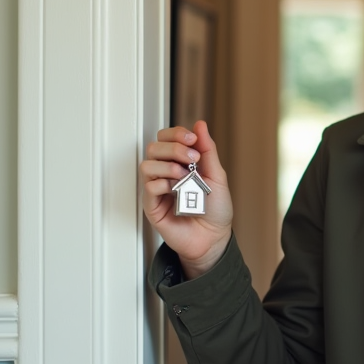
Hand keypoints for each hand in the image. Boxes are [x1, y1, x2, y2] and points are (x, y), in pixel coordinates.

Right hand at [140, 120, 232, 278]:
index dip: (176, 133)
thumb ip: (207, 150)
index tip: (192, 138)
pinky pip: (149, 187)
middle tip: (192, 157)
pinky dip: (163, 183)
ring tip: (185, 174)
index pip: (167, 138)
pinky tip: (176, 188)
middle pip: (154, 147)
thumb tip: (200, 125)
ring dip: (167, 164)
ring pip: (147, 164)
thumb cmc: (215, 210)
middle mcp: (166, 173)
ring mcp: (158, 189)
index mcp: (180, 163)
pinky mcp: (153, 206)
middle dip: (173, 146)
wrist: (214, 238)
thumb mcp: (217, 175)